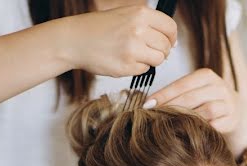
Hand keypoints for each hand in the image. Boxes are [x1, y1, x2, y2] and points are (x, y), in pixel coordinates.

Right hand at [62, 6, 177, 77]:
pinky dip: (137, 67)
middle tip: (147, 51)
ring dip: (150, 60)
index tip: (168, 43)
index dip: (171, 38)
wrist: (74, 40)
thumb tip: (171, 42)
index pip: (170, 28)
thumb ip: (148, 24)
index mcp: (140, 14)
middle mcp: (138, 30)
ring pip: (158, 59)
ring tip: (135, 55)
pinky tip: (123, 60)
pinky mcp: (126, 66)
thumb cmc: (99, 28)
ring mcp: (132, 49)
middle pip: (166, 46)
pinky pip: (144, 70)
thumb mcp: (125, 15)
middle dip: (161, 51)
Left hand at [146, 68, 246, 150]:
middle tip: (153, 118)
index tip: (146, 105)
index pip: (181, 84)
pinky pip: (214, 126)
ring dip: (185, 119)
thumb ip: (176, 93)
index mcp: (206, 75)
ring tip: (168, 126)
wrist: (235, 110)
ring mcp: (227, 104)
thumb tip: (148, 103)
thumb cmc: (205, 100)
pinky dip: (200, 130)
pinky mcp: (232, 120)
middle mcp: (219, 87)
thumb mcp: (194, 90)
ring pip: (204, 111)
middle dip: (170, 108)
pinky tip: (187, 135)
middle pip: (191, 98)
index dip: (163, 95)